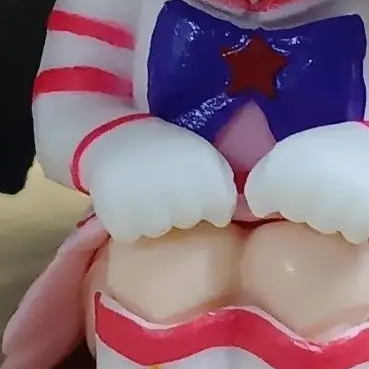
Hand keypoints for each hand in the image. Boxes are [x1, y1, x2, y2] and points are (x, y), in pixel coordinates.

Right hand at [79, 118, 237, 241]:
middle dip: (179, 210)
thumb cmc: (165, 147)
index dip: (206, 203)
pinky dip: (125, 222)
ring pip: (159, 231)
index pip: (221, 214)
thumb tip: (252, 214)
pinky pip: (129, 234)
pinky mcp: (121, 219)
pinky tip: (124, 198)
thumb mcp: (202, 157)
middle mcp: (185, 196)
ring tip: (142, 189)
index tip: (191, 186)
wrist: (115, 134)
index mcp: (211, 176)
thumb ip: (224, 184)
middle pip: (189, 224)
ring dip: (151, 217)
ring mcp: (153, 210)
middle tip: (162, 184)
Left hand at [243, 124, 368, 243]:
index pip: (258, 201)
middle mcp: (298, 187)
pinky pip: (349, 235)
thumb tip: (246, 208)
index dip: (275, 198)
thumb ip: (272, 176)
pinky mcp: (356, 220)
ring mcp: (327, 205)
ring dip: (332, 218)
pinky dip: (357, 225)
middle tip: (325, 186)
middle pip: (292, 217)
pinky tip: (362, 203)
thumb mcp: (295, 153)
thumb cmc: (334, 151)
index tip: (293, 187)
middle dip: (305, 208)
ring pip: (320, 229)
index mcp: (279, 166)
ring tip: (345, 191)